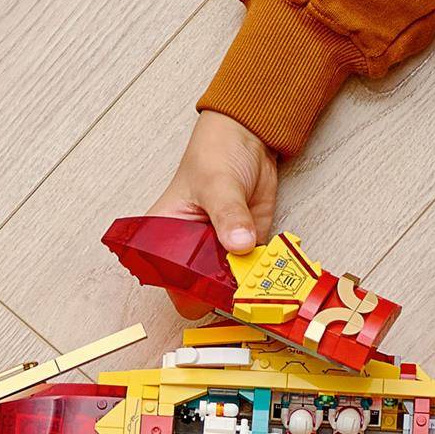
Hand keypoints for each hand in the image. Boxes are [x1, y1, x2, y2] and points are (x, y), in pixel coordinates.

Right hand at [146, 112, 278, 316]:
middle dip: (221, 294)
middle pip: (200, 290)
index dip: (188, 290)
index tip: (210, 289)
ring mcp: (217, 253)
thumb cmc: (216, 152)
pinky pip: (251, 275)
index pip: (169, 279)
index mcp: (164, 236)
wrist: (249, 139)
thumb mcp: (218, 182)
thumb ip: (228, 213)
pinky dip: (262, 278)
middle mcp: (188, 250)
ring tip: (258, 281)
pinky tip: (270, 274)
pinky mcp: (243, 252)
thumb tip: (238, 243)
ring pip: (228, 287)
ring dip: (245, 289)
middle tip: (240, 288)